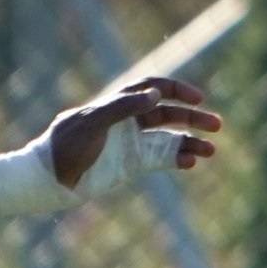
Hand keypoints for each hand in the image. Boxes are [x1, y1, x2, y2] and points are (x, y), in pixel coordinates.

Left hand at [46, 76, 221, 193]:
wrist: (49, 178)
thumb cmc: (65, 144)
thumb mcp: (93, 121)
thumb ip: (123, 107)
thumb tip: (156, 95)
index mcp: (118, 104)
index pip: (153, 89)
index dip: (177, 90)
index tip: (198, 98)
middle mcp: (129, 121)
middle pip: (168, 114)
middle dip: (193, 118)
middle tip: (217, 125)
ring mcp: (132, 143)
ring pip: (169, 138)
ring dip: (190, 142)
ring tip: (210, 150)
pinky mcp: (132, 164)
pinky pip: (160, 159)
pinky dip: (177, 159)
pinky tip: (190, 162)